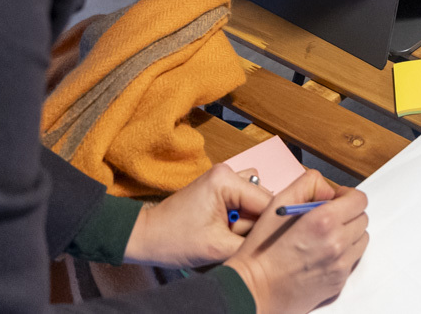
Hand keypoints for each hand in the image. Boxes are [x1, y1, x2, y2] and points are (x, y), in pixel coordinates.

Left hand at [124, 164, 271, 267]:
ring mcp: (223, 178)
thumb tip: (276, 244)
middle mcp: (227, 172)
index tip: (270, 243)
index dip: (271, 224)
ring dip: (248, 220)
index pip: (266, 201)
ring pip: (254, 199)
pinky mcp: (219, 187)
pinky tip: (226, 229)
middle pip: (262, 199)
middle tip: (236, 239)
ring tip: (229, 233)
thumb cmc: (173, 240)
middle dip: (255, 223)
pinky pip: (243, 200)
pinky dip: (240, 217)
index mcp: (226, 180)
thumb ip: (251, 243)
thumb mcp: (217, 247)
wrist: (145, 237)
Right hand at [226, 168, 369, 313]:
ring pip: (361, 240)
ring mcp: (340, 265)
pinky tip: (321, 254)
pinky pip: (352, 260)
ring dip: (348, 234)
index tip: (335, 199)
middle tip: (328, 217)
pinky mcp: (338, 282)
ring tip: (325, 236)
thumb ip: (306, 185)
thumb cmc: (262, 250)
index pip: (359, 200)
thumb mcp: (278, 205)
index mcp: (324, 221)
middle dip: (348, 214)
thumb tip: (327, 187)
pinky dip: (343, 254)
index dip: (347, 196)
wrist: (254, 289)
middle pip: (362, 219)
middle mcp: (337, 243)